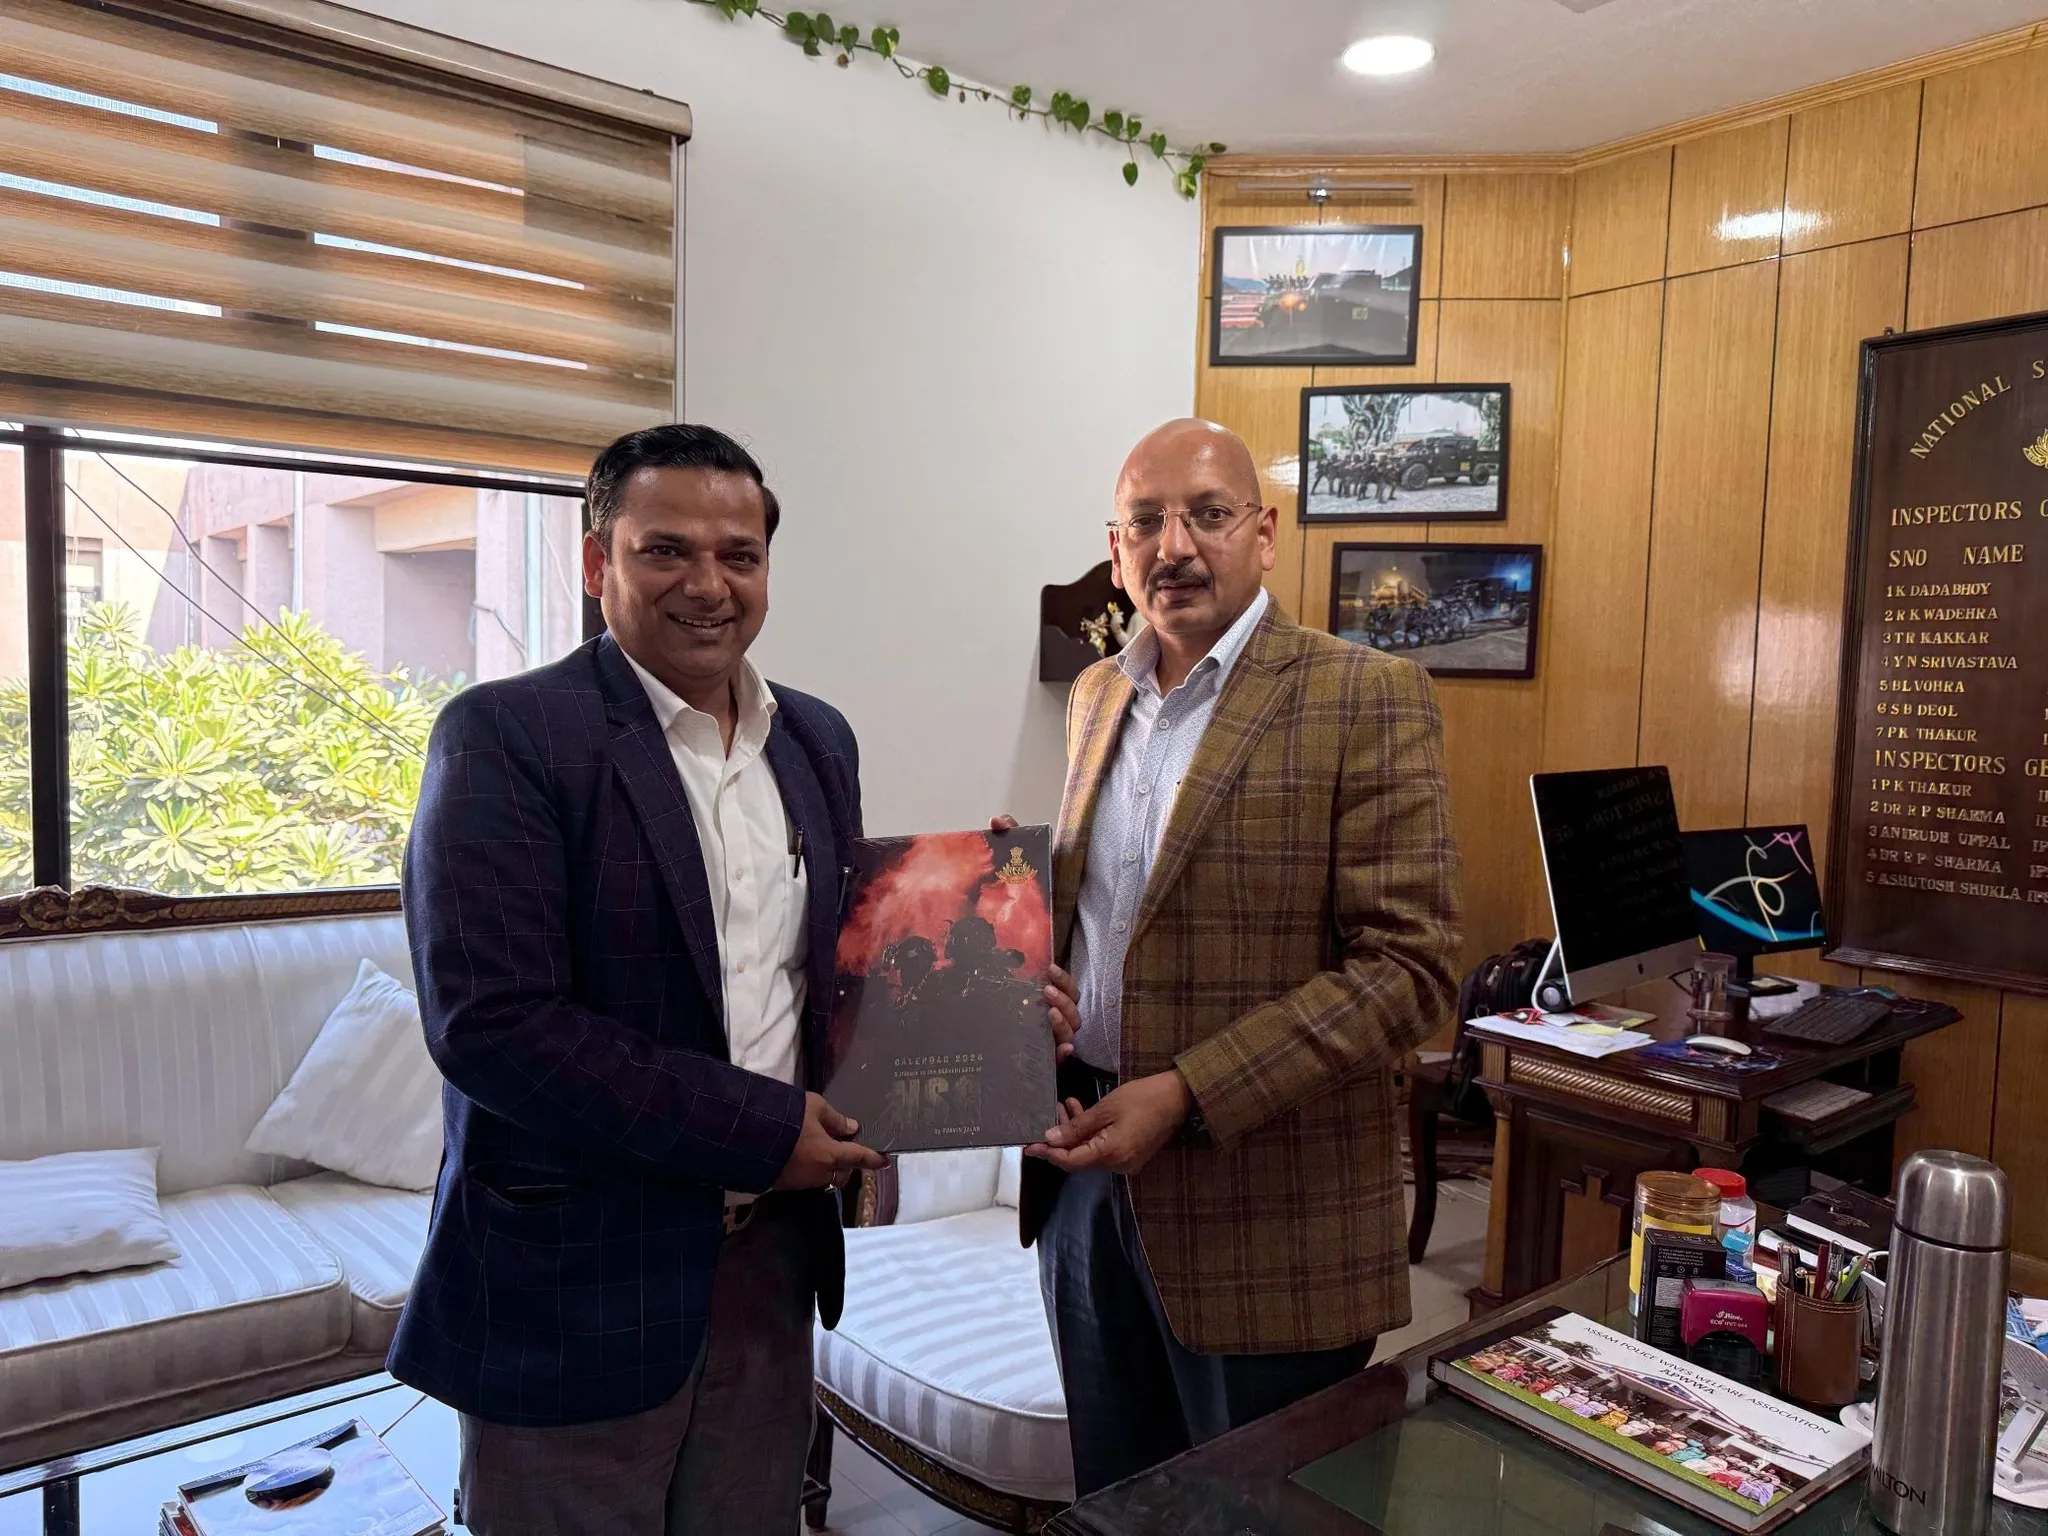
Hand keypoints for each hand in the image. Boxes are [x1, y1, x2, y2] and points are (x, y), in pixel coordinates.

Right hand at [774, 1093, 886, 1191]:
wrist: (746, 1136)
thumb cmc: (786, 1118)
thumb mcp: (814, 1107)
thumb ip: (835, 1119)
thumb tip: (852, 1128)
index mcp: (830, 1155)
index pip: (858, 1158)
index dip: (874, 1159)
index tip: (885, 1161)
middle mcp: (818, 1173)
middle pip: (842, 1174)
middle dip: (847, 1165)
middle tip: (844, 1148)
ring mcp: (800, 1182)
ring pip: (823, 1178)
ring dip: (827, 1167)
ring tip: (819, 1148)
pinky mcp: (783, 1184)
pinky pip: (805, 1179)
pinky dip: (809, 1169)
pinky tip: (800, 1154)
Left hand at [990, 816, 1079, 1062]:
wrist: (959, 995)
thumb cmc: (990, 944)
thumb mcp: (1003, 900)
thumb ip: (1006, 850)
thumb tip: (1000, 820)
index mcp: (1043, 974)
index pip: (1063, 979)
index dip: (1061, 978)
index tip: (1045, 970)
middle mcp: (1046, 1001)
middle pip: (1071, 1007)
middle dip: (1063, 999)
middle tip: (1040, 989)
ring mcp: (1039, 1026)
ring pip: (1066, 1031)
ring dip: (1061, 1024)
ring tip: (1042, 1013)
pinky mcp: (1028, 1047)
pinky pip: (1053, 1056)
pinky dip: (1059, 1054)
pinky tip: (1053, 1053)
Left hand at [1025, 1070, 1191, 1176]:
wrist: (1179, 1097)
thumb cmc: (1143, 1098)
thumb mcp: (1106, 1108)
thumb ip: (1077, 1127)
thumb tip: (1051, 1140)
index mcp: (1111, 1154)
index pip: (1070, 1161)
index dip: (1048, 1154)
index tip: (1028, 1145)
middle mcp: (1118, 1164)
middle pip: (1079, 1158)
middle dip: (1061, 1138)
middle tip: (1049, 1114)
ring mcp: (1126, 1161)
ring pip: (1089, 1151)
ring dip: (1075, 1132)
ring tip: (1065, 1105)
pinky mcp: (1132, 1153)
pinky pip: (1103, 1147)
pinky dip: (1090, 1133)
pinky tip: (1082, 1111)